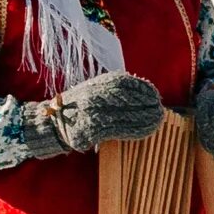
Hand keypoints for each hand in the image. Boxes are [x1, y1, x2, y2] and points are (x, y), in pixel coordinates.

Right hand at [49, 71, 166, 151]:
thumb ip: (113, 89)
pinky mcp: (90, 130)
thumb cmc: (79, 107)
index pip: (123, 82)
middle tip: (159, 108)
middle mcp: (92, 96)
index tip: (155, 93)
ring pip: (123, 114)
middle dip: (145, 103)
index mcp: (95, 84)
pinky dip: (134, 129)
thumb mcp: (94, 90)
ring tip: (157, 119)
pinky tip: (146, 130)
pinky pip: (118, 129)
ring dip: (144, 118)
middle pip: (125, 97)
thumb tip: (141, 92)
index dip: (141, 88)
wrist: (55, 123)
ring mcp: (90, 113)